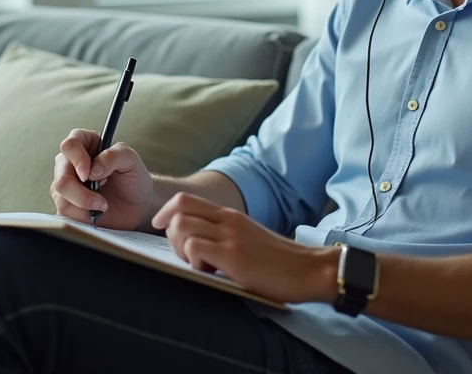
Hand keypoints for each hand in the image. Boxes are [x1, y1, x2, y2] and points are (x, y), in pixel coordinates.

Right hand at [51, 129, 153, 229]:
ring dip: (84, 204)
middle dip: (79, 192)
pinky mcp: (66, 204)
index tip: (89, 174)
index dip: (77, 159)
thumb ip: (113, 156)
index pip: (70, 145)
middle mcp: (70, 163)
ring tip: (104, 205)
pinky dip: (82, 215)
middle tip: (101, 201)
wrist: (138, 205)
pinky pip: (64, 211)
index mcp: (84, 144)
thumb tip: (93, 169)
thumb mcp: (130, 160)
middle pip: (61, 175)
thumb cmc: (133, 177)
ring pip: (60, 196)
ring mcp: (66, 184)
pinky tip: (96, 212)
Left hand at [151, 193, 337, 304]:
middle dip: (170, 234)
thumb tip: (193, 245)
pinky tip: (210, 272)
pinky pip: (194, 247)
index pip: (185, 200)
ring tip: (200, 265)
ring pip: (181, 226)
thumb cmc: (279, 263)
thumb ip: (225, 236)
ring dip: (181, 249)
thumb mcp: (249, 240)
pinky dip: (193, 261)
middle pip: (178, 210)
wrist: (309, 270)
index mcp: (230, 216)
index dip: (166, 213)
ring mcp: (230, 236)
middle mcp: (228, 220)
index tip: (162, 229)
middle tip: (186, 257)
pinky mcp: (233, 255)